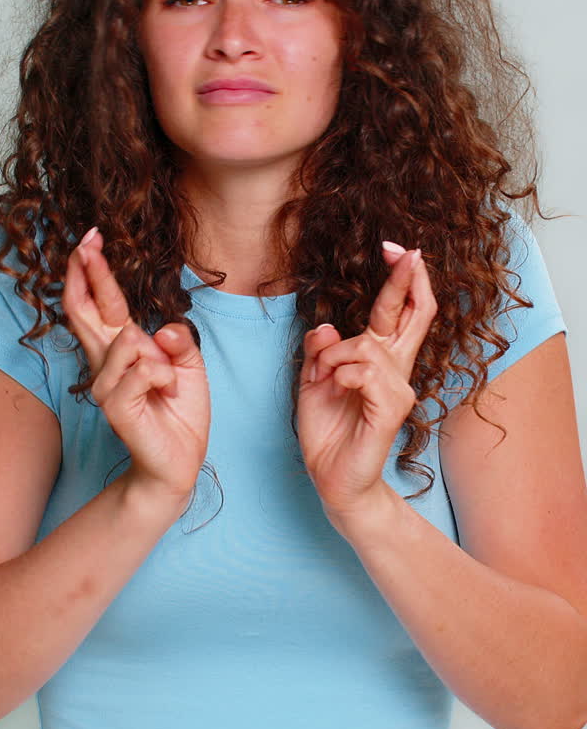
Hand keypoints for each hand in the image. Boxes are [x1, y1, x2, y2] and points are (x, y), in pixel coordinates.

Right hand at [62, 228, 210, 500]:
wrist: (179, 461)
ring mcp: (107, 385)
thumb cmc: (179, 413)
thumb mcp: (189, 366)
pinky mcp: (116, 406)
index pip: (101, 305)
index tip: (89, 240)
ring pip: (127, 340)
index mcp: (123, 349)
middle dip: (86, 275)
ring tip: (168, 382)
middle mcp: (107, 364)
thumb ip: (178, 341)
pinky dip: (163, 377)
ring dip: (158, 356)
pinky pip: (142, 369)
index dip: (93, 273)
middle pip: (85, 311)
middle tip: (84, 243)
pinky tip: (166, 393)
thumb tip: (162, 328)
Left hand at [297, 242, 436, 522]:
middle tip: (408, 252)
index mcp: (378, 360)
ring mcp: (397, 389)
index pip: (400, 312)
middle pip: (415, 315)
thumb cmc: (327, 431)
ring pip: (366, 346)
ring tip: (326, 381)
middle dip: (408, 280)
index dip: (403, 279)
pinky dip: (341, 375)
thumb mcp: (312, 382)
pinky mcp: (391, 409)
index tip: (397, 249)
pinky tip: (337, 390)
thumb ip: (320, 352)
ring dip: (334, 357)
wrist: (333, 480)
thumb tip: (326, 327)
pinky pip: (364, 372)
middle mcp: (395, 370)